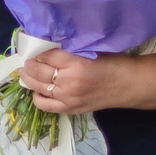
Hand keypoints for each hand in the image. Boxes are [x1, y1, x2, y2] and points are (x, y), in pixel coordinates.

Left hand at [19, 48, 135, 116]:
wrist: (129, 85)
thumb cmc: (114, 63)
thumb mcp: (92, 50)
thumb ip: (70, 49)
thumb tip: (48, 45)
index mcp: (76, 63)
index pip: (46, 54)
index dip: (37, 49)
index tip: (33, 46)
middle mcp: (69, 82)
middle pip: (38, 70)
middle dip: (29, 63)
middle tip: (27, 59)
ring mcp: (68, 97)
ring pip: (37, 86)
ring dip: (28, 77)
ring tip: (27, 71)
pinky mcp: (69, 109)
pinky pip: (44, 104)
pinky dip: (36, 96)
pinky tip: (37, 88)